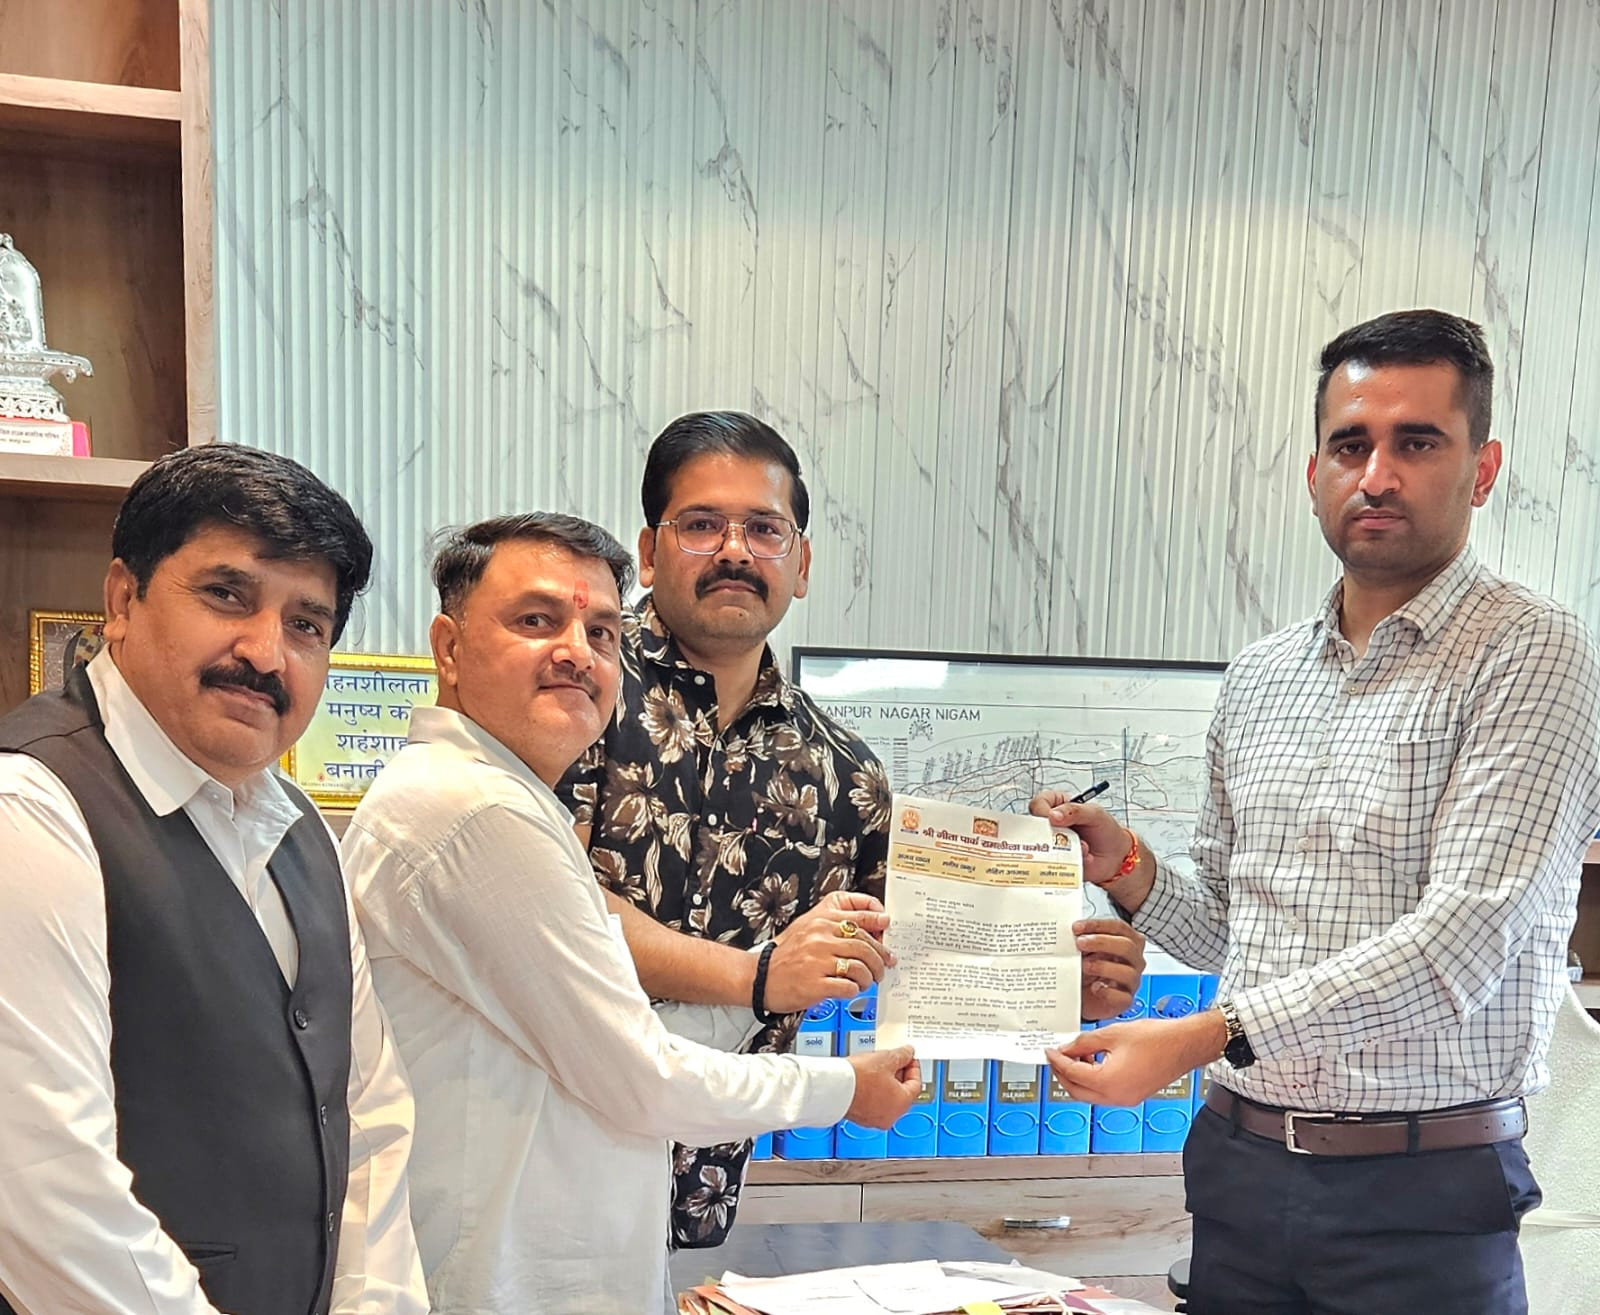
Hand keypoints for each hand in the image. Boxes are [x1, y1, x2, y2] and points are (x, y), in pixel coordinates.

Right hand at [763, 891, 893, 1013]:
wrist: (759, 977)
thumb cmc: (786, 954)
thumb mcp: (808, 926)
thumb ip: (836, 920)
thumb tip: (871, 921)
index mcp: (820, 920)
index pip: (860, 919)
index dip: (879, 926)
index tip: (887, 933)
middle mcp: (820, 937)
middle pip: (865, 945)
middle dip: (879, 959)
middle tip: (883, 967)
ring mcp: (817, 961)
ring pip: (860, 967)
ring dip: (869, 977)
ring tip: (867, 981)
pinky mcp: (815, 985)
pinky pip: (848, 987)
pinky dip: (854, 990)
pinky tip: (851, 990)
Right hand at [843, 1045, 921, 1126]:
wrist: (832, 1087)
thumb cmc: (859, 1078)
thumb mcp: (886, 1058)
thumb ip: (902, 1055)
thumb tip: (908, 1053)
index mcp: (902, 1103)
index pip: (916, 1084)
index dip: (913, 1066)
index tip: (908, 1057)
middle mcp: (891, 1116)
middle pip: (902, 1093)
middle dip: (899, 1074)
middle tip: (894, 1059)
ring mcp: (874, 1119)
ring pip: (887, 1098)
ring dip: (885, 1082)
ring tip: (877, 1066)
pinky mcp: (860, 1117)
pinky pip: (873, 1102)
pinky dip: (873, 1091)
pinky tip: (866, 1077)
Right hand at [1028, 793, 1134, 887]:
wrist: (1117, 856)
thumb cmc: (1106, 830)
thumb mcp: (1094, 813)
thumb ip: (1074, 811)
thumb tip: (1053, 815)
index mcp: (1058, 806)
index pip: (1038, 804)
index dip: (1041, 811)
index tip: (1051, 818)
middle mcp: (1052, 826)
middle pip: (1035, 827)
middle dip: (1053, 833)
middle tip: (1066, 836)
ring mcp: (1053, 844)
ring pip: (1042, 847)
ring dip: (1064, 848)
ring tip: (1084, 847)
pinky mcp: (1056, 861)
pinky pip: (1053, 863)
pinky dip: (1070, 861)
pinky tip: (1084, 857)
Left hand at [1045, 1012, 1225, 1106]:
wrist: (1184, 1044)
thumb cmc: (1156, 1039)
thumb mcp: (1111, 1034)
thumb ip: (1084, 1042)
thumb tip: (1068, 1048)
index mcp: (1107, 1082)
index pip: (1071, 1073)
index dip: (1057, 1060)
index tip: (1049, 1051)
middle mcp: (1116, 1097)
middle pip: (1076, 1091)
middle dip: (1063, 1073)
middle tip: (1057, 1057)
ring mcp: (1125, 1099)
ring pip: (1090, 1095)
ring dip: (1079, 1077)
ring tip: (1076, 1055)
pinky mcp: (1133, 1095)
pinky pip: (1104, 1093)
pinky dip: (1094, 1080)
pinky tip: (1094, 1061)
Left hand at [1075, 918, 1145, 1021]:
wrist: (1082, 996)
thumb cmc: (1087, 969)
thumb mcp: (1085, 951)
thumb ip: (1083, 940)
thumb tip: (1073, 933)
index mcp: (1127, 942)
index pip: (1119, 927)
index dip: (1098, 925)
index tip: (1077, 927)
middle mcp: (1134, 960)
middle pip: (1126, 946)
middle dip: (1101, 942)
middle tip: (1080, 943)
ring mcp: (1132, 981)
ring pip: (1127, 972)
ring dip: (1103, 966)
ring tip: (1084, 966)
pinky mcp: (1125, 1000)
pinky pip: (1122, 997)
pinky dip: (1107, 991)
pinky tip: (1094, 988)